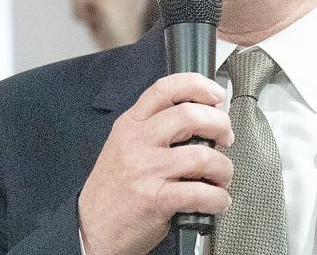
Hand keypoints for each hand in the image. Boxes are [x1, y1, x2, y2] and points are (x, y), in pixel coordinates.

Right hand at [78, 74, 234, 254]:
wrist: (90, 230)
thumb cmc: (113, 190)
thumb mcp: (124, 146)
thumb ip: (155, 128)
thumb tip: (201, 117)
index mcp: (131, 124)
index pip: (166, 88)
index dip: (198, 86)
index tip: (218, 95)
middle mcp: (137, 142)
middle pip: (190, 115)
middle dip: (221, 125)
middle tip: (226, 139)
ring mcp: (145, 170)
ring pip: (202, 156)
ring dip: (223, 168)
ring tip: (221, 177)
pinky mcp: (154, 199)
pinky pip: (199, 193)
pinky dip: (218, 198)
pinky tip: (217, 201)